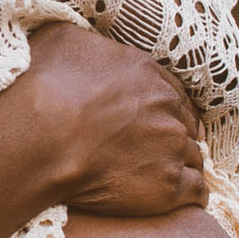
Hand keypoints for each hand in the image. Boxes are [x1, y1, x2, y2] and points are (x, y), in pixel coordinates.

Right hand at [19, 23, 205, 217]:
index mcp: (146, 73)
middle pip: (185, 123)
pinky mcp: (168, 186)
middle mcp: (167, 107)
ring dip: (182, 163)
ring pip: (193, 155)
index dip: (166, 106)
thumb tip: (82, 41)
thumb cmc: (44, 86)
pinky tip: (185, 198)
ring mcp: (171, 147)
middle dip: (174, 134)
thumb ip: (85, 41)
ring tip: (166, 175)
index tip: (158, 118)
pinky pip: (197, 190)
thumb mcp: (61, 39)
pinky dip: (193, 194)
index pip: (172, 90)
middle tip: (157, 149)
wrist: (42, 135)